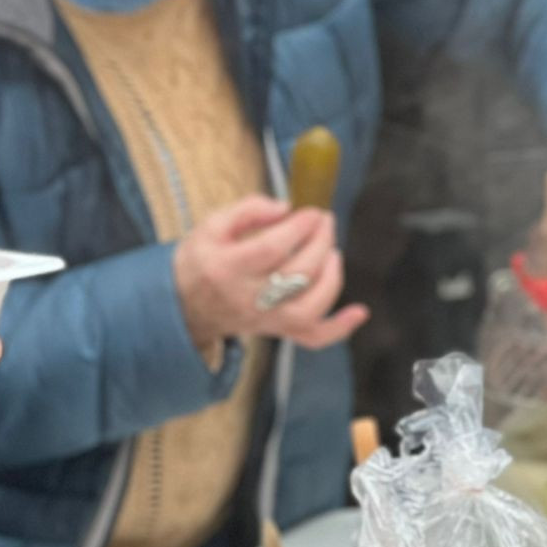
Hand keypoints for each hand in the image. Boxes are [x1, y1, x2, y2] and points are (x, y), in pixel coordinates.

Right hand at [174, 198, 369, 352]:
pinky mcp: (278, 331)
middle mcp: (248, 299)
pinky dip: (340, 328)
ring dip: (331, 277)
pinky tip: (360, 312)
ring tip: (333, 251)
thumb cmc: (202, 260)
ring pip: (309, 307)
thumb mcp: (211, 225)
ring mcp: (266, 320)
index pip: (271, 249)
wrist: (186, 306)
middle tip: (325, 220)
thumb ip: (247, 210)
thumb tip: (286, 208)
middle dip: (320, 242)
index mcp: (227, 268)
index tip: (311, 211)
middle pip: (296, 274)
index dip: (298, 228)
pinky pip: (313, 338)